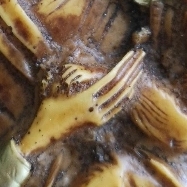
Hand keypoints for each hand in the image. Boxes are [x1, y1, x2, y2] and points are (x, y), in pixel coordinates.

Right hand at [20, 50, 144, 155]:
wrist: (46, 131)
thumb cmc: (48, 107)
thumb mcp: (55, 88)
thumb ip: (68, 77)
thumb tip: (81, 67)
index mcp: (85, 97)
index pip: (110, 78)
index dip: (122, 65)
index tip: (130, 55)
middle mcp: (94, 107)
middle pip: (119, 85)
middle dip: (131, 69)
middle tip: (140, 55)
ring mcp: (98, 116)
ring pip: (120, 97)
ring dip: (131, 81)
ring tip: (139, 69)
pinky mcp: (98, 122)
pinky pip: (116, 108)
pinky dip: (124, 97)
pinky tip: (130, 89)